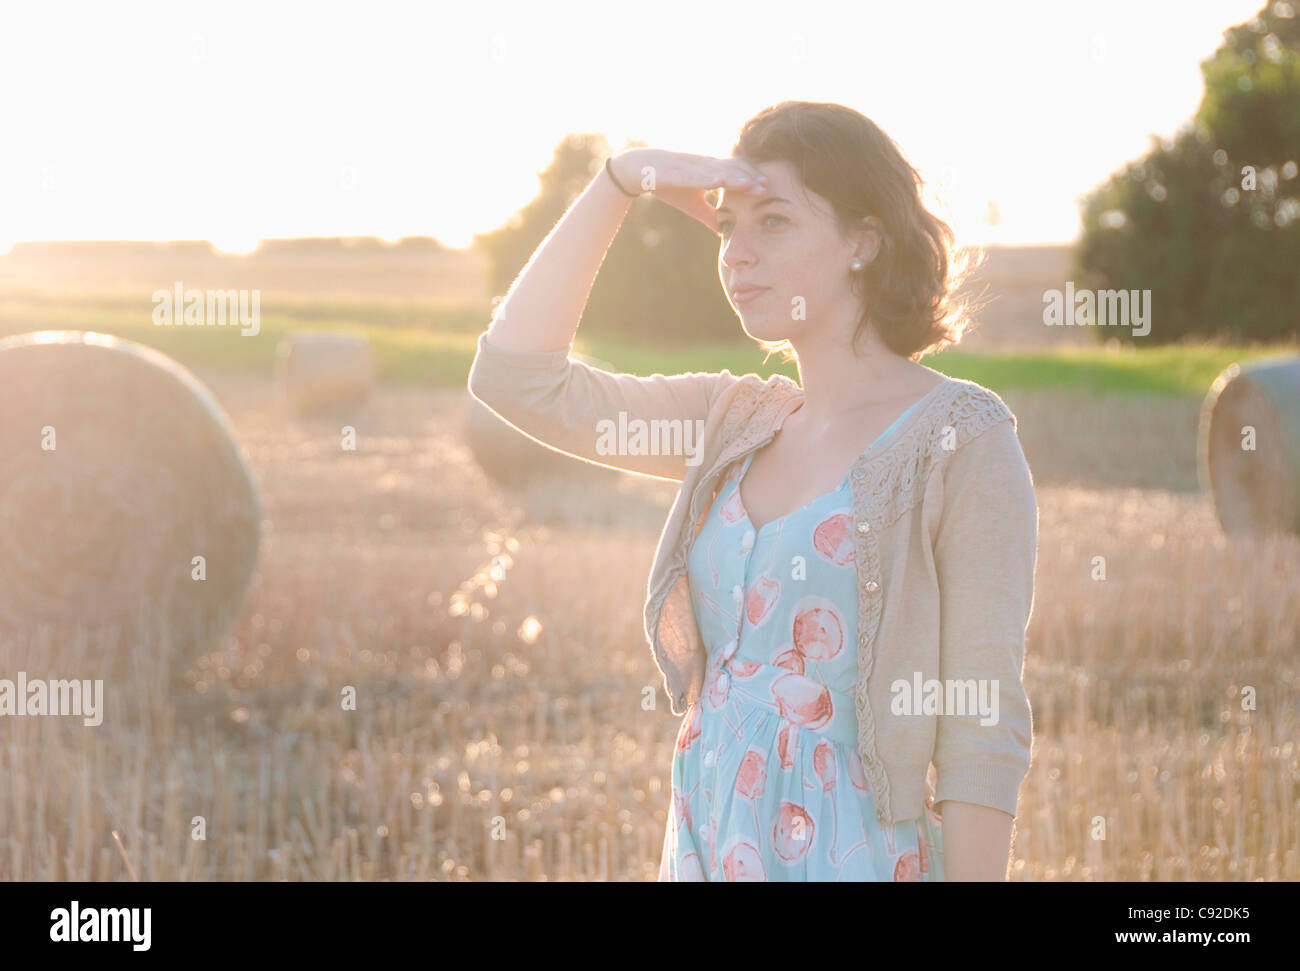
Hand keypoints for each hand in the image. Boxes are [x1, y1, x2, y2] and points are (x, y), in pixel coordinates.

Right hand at [610, 148, 767, 232]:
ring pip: (719, 169)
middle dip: (750, 177)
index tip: (767, 189)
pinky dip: (710, 177)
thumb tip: (724, 231)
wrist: (638, 170)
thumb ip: (709, 215)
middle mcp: (705, 164)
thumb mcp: (692, 204)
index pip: (736, 173)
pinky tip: (721, 181)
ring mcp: (692, 166)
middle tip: (767, 186)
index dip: (751, 179)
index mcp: (710, 170)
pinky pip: (697, 173)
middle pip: (733, 169)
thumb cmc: (667, 185)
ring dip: (736, 176)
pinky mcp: (679, 170)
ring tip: (751, 184)